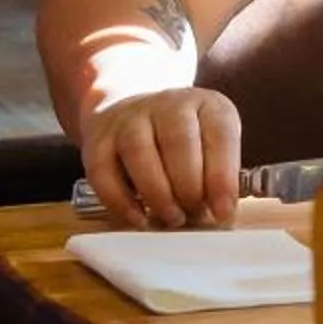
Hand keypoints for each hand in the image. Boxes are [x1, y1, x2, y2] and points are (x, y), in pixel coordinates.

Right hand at [81, 87, 242, 229]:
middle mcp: (168, 104)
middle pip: (178, 142)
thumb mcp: (212, 144)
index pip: (220, 134)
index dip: (222, 178)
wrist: (133, 109)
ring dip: (158, 195)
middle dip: (189, 188)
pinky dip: (121, 202)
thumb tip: (220, 214)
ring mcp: (130, 118)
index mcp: (207, 105)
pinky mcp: (99, 139)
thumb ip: (218, 175)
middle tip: (194, 215)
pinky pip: (104, 172)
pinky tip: (139, 219)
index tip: (223, 212)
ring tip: (171, 218)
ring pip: (139, 152)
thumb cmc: (184, 139)